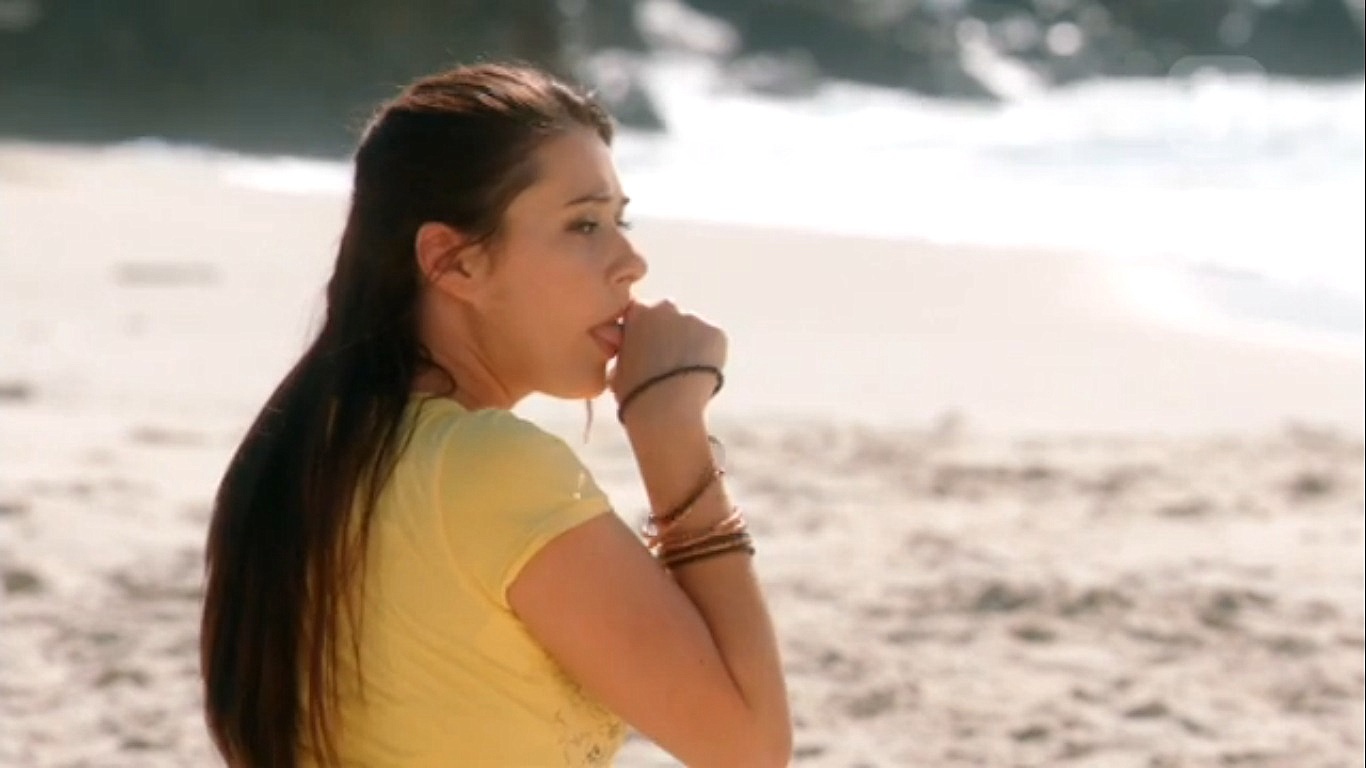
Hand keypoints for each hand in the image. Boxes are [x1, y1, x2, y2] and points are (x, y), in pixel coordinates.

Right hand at [610, 300, 727, 424]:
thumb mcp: (616, 367)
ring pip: (692, 328)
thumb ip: (618, 346)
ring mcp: (695, 319)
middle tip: (665, 362)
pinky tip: (700, 375)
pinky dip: (708, 354)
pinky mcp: (717, 334)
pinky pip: (712, 341)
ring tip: (684, 374)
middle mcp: (667, 307)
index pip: (639, 312)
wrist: (667, 410)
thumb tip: (614, 335)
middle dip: (667, 332)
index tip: (642, 349)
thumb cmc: (635, 393)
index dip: (640, 331)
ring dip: (688, 343)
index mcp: (638, 312)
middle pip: (668, 315)